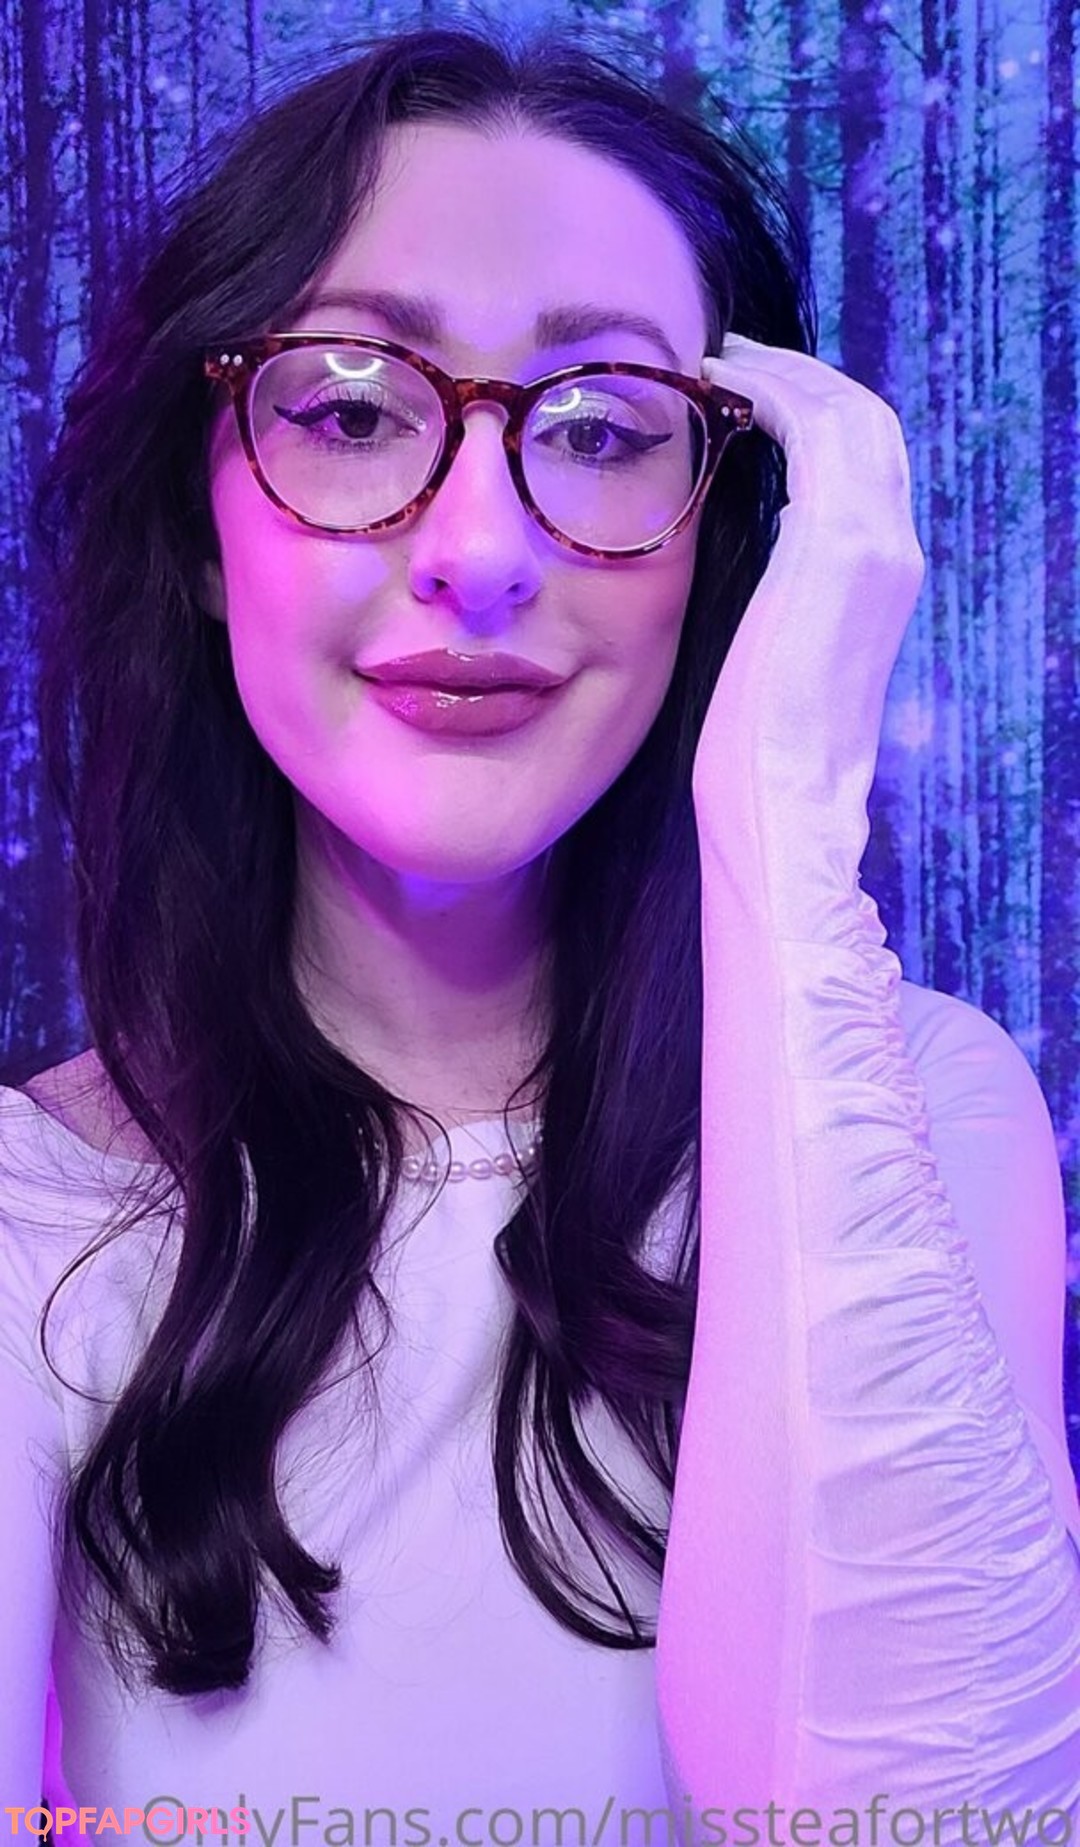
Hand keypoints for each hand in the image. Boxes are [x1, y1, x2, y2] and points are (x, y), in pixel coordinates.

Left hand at [691, 335, 924, 914]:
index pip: (865, 463)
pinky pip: (815, 433)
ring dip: (785, 373)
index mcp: (882, 580)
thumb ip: (782, 595)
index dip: (815, 413)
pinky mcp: (840, 548)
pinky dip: (772, 394)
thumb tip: (756, 554)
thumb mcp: (777, 656)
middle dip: (804, 378)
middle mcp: (895, 553)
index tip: (750, 395)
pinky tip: (719, 384)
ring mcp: (876, 547)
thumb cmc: (759, 755)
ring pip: (847, 413)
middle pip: (867, 422)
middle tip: (735, 355)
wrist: (783, 805)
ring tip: (723, 356)